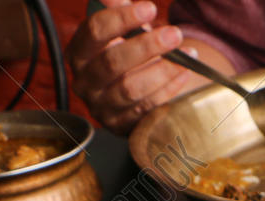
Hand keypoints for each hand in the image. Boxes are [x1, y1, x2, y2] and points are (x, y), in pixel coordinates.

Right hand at [67, 1, 202, 134]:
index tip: (150, 8)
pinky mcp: (120, 125)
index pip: (95, 32)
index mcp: (78, 52)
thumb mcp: (117, 31)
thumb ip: (117, 11)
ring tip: (186, 55)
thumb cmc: (123, 54)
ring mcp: (101, 106)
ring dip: (162, 70)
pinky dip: (168, 89)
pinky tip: (184, 73)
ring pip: (131, 88)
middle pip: (112, 62)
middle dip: (146, 46)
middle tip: (174, 33)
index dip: (122, 18)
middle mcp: (84, 81)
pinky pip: (147, 107)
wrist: (127, 92)